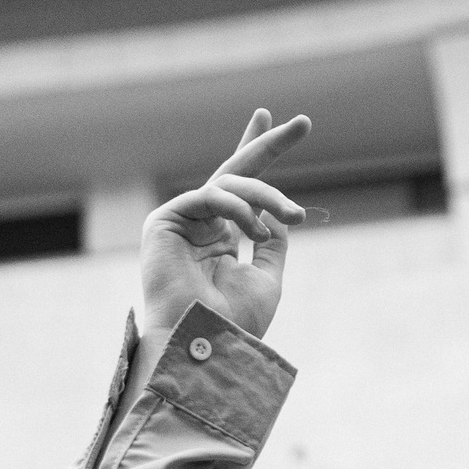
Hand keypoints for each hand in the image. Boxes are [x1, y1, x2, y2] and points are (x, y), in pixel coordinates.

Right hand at [140, 109, 310, 341]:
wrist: (207, 345)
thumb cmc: (235, 323)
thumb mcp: (267, 277)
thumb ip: (274, 242)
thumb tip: (283, 215)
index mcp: (220, 237)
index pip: (242, 191)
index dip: (261, 157)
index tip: (292, 129)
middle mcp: (199, 224)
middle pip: (233, 171)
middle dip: (267, 144)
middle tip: (304, 123)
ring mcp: (181, 221)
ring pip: (230, 184)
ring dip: (267, 195)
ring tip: (295, 215)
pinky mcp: (164, 220)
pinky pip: (211, 196)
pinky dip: (240, 208)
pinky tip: (256, 230)